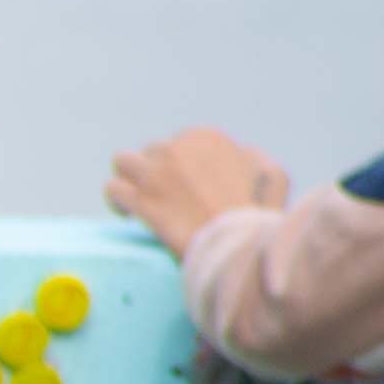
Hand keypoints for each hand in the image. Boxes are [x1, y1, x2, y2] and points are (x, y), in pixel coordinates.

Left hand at [109, 126, 289, 242]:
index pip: (181, 142)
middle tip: (164, 197)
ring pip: (124, 162)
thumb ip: (249, 157)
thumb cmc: (258, 214)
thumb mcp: (271, 174)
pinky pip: (113, 189)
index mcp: (207, 138)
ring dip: (129, 178)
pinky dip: (117, 201)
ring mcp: (156, 174)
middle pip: (152, 152)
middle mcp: (178, 149)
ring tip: (137, 198)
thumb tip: (237, 153)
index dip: (181, 163)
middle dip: (156, 172)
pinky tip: (129, 213)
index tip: (186, 184)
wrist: (240, 245)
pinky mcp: (140, 199)